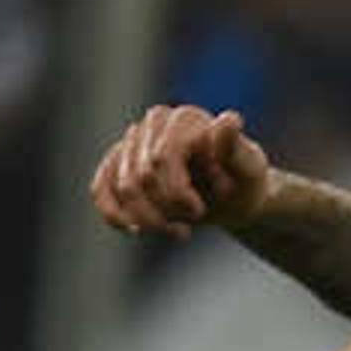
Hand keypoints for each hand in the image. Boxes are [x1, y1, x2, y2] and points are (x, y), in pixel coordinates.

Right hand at [89, 105, 272, 238]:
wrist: (233, 198)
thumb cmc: (244, 183)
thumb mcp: (250, 172)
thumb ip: (237, 150)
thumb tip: (229, 120)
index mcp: (185, 119)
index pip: (161, 159)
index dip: (177, 194)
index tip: (200, 209)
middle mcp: (155, 123)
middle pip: (140, 178)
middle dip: (167, 210)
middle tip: (195, 216)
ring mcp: (133, 141)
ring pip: (122, 189)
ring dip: (150, 220)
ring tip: (179, 230)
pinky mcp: (117, 162)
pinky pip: (100, 189)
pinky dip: (116, 216)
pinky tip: (137, 230)